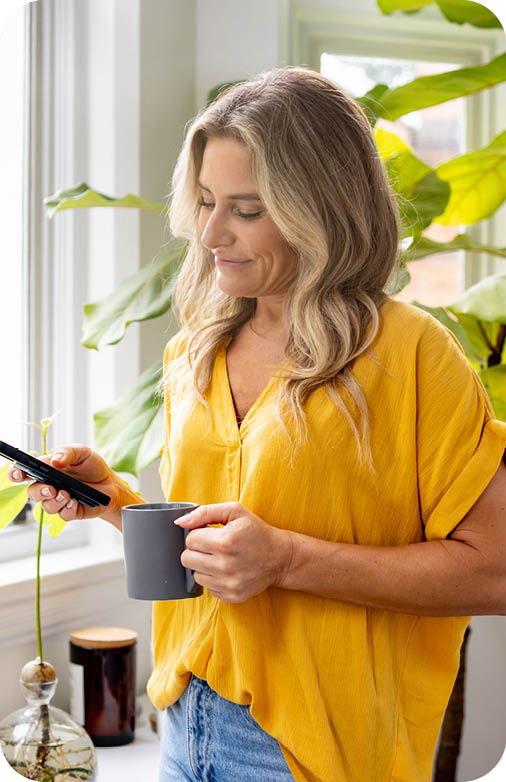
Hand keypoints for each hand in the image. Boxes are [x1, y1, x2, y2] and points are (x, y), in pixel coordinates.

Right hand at [7, 444, 125, 527]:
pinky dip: (68, 508)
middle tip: (51, 489)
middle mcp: (49, 486)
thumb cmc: (92, 466)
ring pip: (46, 506)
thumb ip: (67, 452)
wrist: (111, 483)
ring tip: (67, 494)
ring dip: (55, 501)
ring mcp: (58, 500)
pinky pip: (63, 514)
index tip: (18, 474)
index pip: (24, 472)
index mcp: (47, 470)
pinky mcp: (69, 511)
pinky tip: (75, 501)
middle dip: (38, 491)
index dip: (16, 473)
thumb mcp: (83, 453)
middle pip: (32, 492)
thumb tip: (55, 460)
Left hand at [177, 502, 293, 602]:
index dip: (199, 534)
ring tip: (221, 558)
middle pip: (186, 559)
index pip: (190, 539)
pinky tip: (227, 570)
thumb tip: (180, 522)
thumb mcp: (235, 511)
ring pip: (195, 575)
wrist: (280, 557)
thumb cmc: (256, 531)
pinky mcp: (232, 596)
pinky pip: (208, 588)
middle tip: (212, 546)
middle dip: (197, 550)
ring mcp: (228, 584)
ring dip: (204, 566)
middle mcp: (225, 565)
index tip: (211, 534)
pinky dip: (214, 579)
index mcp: (224, 542)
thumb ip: (205, 512)